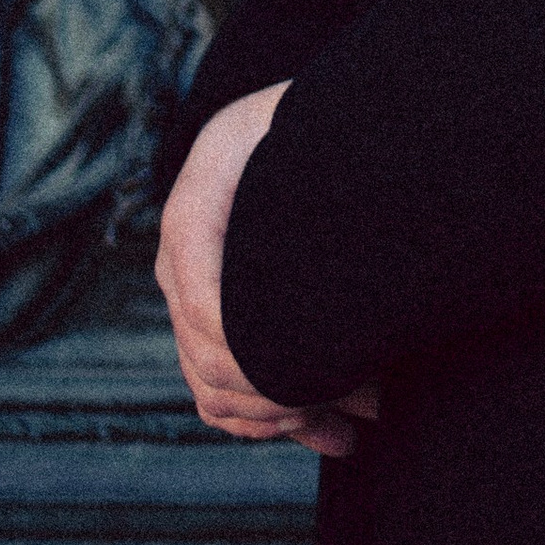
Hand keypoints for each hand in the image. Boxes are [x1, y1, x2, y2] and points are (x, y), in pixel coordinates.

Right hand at [155, 84, 380, 458]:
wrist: (287, 112)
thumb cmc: (309, 110)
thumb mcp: (308, 120)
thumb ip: (317, 168)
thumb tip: (353, 222)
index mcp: (196, 208)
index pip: (206, 304)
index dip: (256, 351)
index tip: (324, 370)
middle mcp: (182, 258)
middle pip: (207, 357)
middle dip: (283, 392)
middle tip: (362, 398)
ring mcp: (193, 292)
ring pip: (214, 387)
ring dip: (283, 418)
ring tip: (356, 425)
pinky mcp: (217, 317)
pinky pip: (224, 391)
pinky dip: (273, 422)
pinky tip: (336, 433)